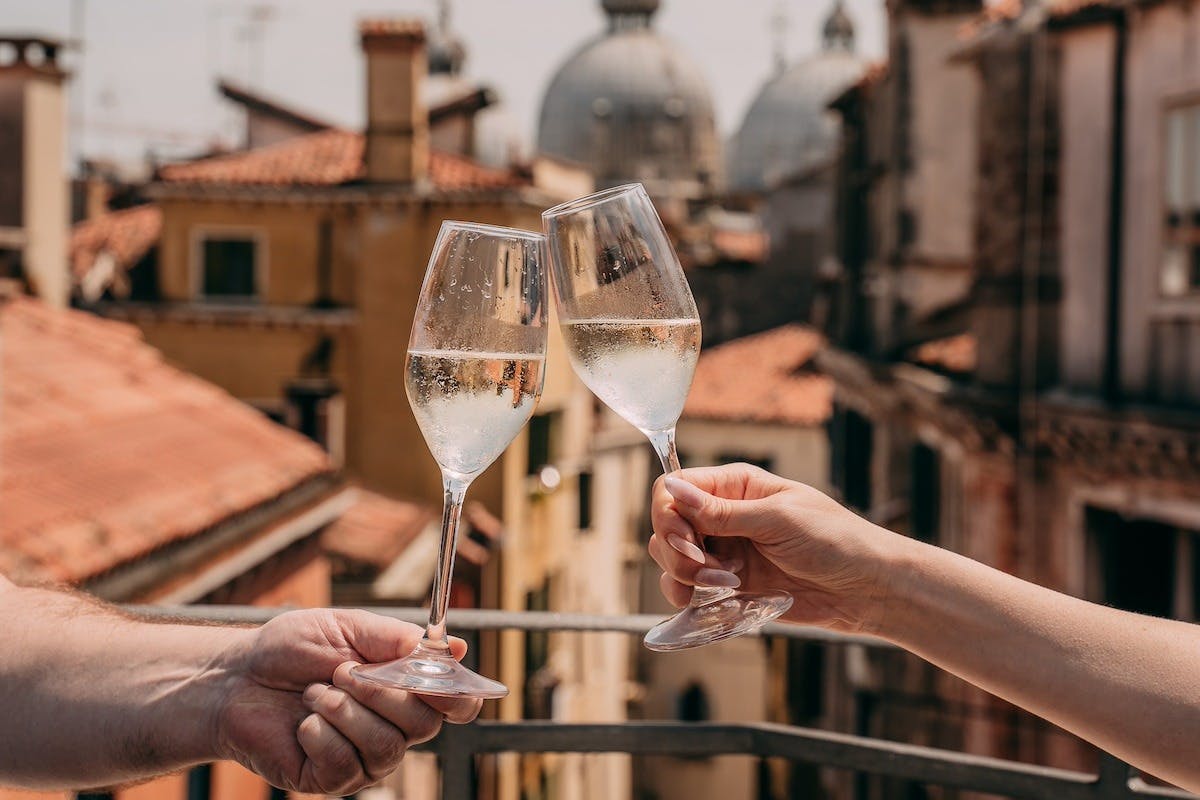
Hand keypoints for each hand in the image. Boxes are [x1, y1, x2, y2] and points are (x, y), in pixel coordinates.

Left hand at [213, 609, 481, 795]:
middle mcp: (396, 728)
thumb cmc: (293, 649)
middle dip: (382, 693)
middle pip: (426, 724)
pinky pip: (347, 764)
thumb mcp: (347, 627)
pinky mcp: (334, 780)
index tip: (438, 674)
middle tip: (342, 672)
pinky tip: (303, 722)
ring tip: (314, 694)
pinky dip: (320, 734)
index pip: (458, 704)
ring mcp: (367, 758)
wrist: (237, 678)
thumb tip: (454, 648)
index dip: (458, 693)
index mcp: (408, 688)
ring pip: (386, 746)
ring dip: (344, 711)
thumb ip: (397, 639)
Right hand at [648, 463, 903, 632]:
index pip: (674, 488)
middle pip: (666, 526)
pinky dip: (691, 597)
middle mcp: (723, 516)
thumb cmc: (834, 540)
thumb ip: (721, 512)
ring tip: (724, 585)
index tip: (688, 541)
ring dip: (685, 576)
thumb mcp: (778, 520)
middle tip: (711, 570)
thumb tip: (672, 488)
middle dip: (678, 552)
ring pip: (671, 560)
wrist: (866, 588)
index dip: (669, 514)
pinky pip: (689, 590)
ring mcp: (724, 552)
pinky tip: (716, 600)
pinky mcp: (729, 586)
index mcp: (735, 486)